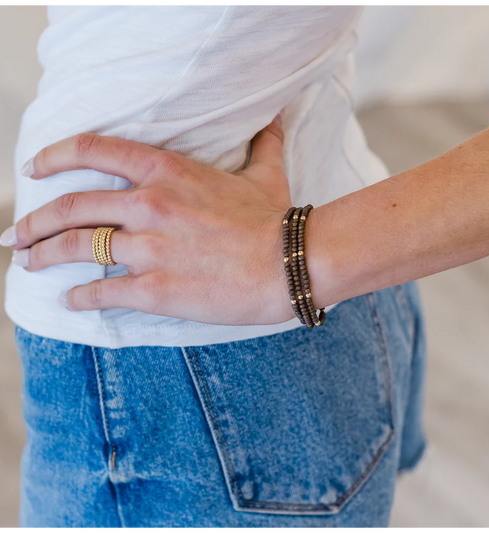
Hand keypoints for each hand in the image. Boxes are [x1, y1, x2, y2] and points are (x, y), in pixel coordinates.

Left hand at [7, 116, 295, 324]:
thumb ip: (263, 141)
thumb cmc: (276, 219)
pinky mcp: (155, 288)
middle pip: (70, 207)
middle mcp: (147, 205)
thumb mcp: (266, 173)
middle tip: (17, 234)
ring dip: (44, 256)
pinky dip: (80, 297)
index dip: (54, 156)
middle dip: (34, 221)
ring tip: (29, 263)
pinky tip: (71, 300)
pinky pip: (102, 291)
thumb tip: (275, 116)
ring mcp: (147, 248)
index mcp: (166, 171)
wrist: (290, 262)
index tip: (35, 167)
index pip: (93, 150)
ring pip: (76, 248)